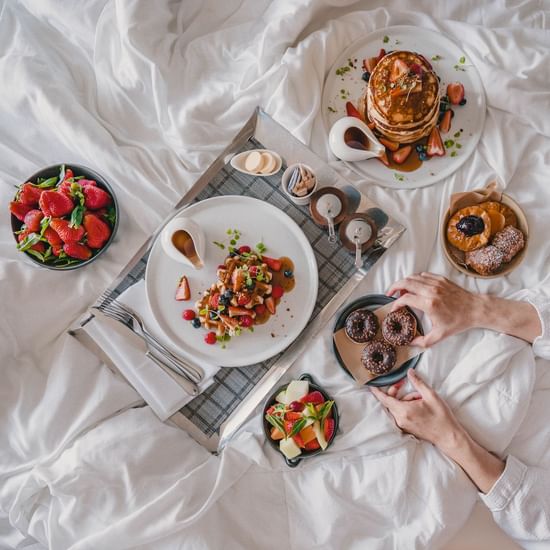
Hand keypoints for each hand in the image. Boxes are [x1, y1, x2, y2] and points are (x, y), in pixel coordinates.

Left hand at [371, 369, 505, 492]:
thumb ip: (418, 383)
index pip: (385, 399)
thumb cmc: (441, 416)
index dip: (377, 392)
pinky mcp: (406, 428)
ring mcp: (403, 425)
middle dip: (397, 392)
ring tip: (420, 399)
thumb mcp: (431, 395)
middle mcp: (400, 419)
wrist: (448, 436)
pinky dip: (406, 407)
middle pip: (391, 402)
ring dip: (405, 400)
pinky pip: (401, 413)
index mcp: (404, 411)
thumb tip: (409, 372)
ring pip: (397, 407)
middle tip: (406, 385)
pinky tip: (418, 405)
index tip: (370, 385)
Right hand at [387, 272, 540, 346]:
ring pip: (413, 277)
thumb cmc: (458, 322)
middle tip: (389, 293)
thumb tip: (410, 343)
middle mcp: (431, 290)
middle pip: (405, 282)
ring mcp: (436, 283)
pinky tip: (414, 286)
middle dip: (394, 287)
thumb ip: (423, 341)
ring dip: (404, 282)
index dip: (396, 303)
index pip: (405, 298)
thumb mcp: (440, 336)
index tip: (394, 309)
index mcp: (429, 304)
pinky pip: (423, 275)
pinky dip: (415, 279)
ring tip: (401, 291)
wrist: (476, 309)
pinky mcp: (441, 279)